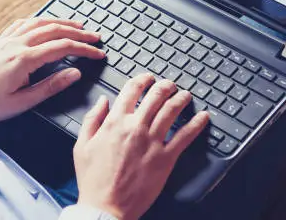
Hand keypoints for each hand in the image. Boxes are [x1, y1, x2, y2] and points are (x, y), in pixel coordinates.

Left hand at [0, 17, 104, 122]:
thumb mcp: (24, 101)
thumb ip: (51, 86)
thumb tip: (74, 73)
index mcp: (25, 59)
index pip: (63, 47)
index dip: (84, 49)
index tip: (98, 53)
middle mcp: (17, 44)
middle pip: (54, 30)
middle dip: (78, 32)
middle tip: (95, 36)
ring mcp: (7, 40)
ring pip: (40, 22)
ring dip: (61, 21)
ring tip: (77, 25)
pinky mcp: (0, 41)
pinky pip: (22, 23)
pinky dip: (39, 20)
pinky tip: (44, 22)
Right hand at [73, 74, 209, 219]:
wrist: (106, 206)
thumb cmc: (93, 179)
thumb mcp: (82, 145)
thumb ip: (92, 119)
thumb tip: (102, 101)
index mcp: (115, 122)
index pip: (131, 90)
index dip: (142, 80)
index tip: (147, 78)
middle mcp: (135, 128)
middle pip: (155, 96)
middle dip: (165, 86)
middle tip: (170, 85)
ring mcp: (152, 142)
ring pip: (171, 111)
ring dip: (181, 98)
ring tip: (185, 95)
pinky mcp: (165, 158)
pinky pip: (185, 136)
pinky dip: (196, 124)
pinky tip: (203, 117)